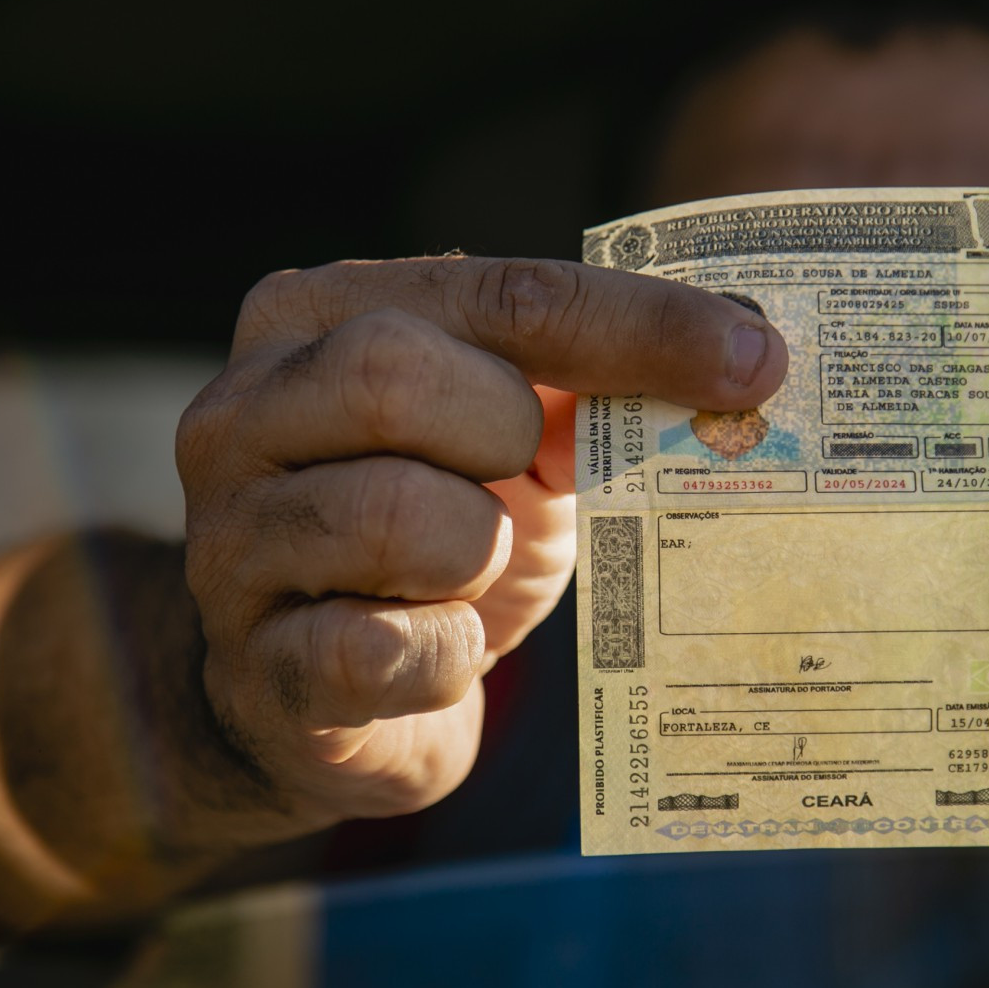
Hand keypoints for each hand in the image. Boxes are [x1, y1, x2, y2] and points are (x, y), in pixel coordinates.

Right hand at [174, 256, 786, 837]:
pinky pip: (385, 650)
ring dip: (480, 554)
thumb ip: (580, 379)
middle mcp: (242, 415)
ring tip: (472, 572)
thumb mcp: (500, 432)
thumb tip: (743, 364)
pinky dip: (452, 652)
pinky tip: (450, 647)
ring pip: (397, 515)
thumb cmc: (432, 531)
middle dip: (509, 434)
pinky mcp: (263, 672)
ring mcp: (232, 546)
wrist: (322, 694)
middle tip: (537, 479)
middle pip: (396, 374)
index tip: (756, 359)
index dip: (636, 325)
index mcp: (311, 319)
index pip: (497, 293)